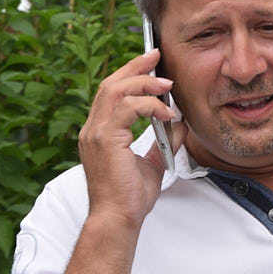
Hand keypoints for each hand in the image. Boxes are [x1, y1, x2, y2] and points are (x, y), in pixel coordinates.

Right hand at [77, 49, 186, 226]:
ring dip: (143, 83)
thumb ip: (163, 139)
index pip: (111, 92)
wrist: (118, 218)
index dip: (130, 73)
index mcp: (100, 132)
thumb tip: (180, 122)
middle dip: (135, 66)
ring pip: (115, 90)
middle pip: (110, 84)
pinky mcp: (104, 140)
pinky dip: (148, 105)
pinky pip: (126, 108)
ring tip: (166, 84)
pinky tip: (165, 112)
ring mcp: (95, 133)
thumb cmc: (131, 197)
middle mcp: (92, 129)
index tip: (151, 61)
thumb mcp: (153, 162)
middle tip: (157, 55)